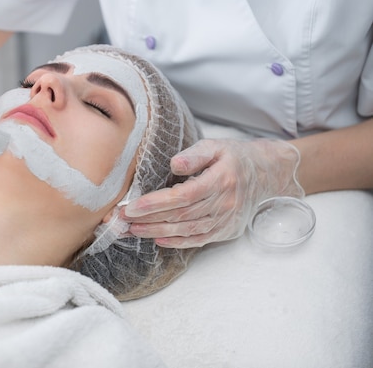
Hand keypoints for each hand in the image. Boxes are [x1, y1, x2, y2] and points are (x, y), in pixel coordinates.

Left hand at [123, 138, 304, 247]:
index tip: (131, 207)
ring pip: (187, 230)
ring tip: (132, 230)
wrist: (267, 175)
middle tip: (121, 220)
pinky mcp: (225, 230)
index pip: (183, 196)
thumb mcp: (216, 146)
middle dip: (148, 219)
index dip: (155, 204)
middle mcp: (224, 203)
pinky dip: (177, 242)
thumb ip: (194, 155)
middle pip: (180, 216)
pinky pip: (199, 240)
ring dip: (157, 232)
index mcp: (221, 180)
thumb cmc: (235, 157)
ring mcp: (225, 220)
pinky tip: (157, 240)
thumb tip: (175, 164)